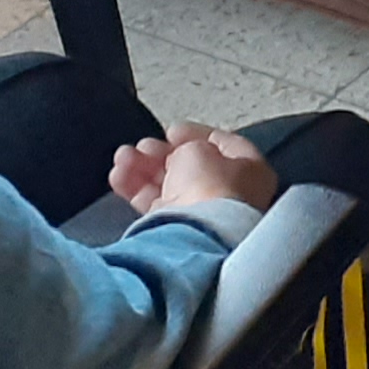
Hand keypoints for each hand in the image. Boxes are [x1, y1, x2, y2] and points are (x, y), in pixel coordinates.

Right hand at [110, 124, 277, 218]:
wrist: (195, 238)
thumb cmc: (209, 189)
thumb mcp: (198, 150)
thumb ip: (188, 146)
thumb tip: (179, 154)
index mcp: (251, 171)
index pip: (222, 146)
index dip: (195, 135)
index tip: (171, 131)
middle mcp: (230, 195)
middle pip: (191, 167)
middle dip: (162, 153)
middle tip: (143, 145)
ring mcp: (202, 215)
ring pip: (169, 185)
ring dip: (143, 168)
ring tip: (123, 157)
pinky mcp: (176, 232)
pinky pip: (155, 205)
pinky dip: (135, 189)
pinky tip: (118, 175)